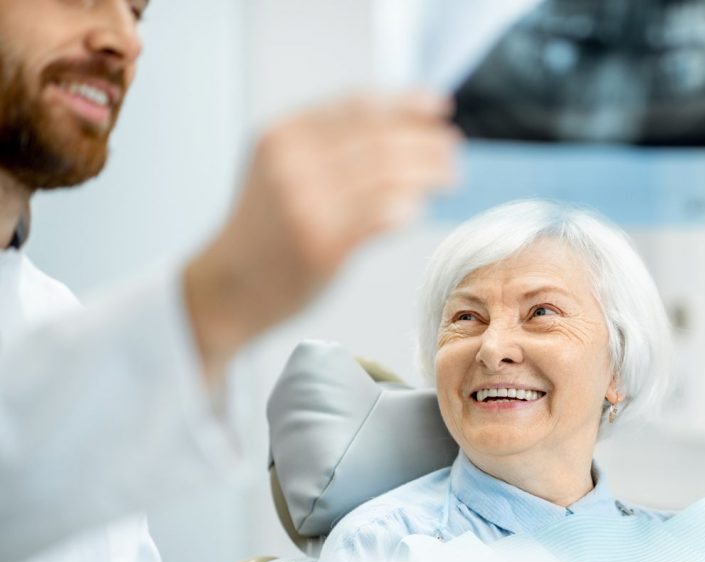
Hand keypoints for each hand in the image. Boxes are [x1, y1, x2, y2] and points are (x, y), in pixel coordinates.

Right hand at [185, 92, 459, 383]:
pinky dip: (408, 207)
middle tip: (452, 151)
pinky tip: (417, 208)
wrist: (226, 287)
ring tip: (450, 176)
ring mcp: (306, 204)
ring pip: (388, 175)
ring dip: (429, 172)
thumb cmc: (265, 229)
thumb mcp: (282, 168)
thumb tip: (405, 125)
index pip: (360, 107)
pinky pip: (383, 216)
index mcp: (283, 134)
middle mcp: (292, 163)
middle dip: (427, 141)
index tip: (439, 108)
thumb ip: (329, 145)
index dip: (407, 105)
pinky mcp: (322, 244)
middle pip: (381, 139)